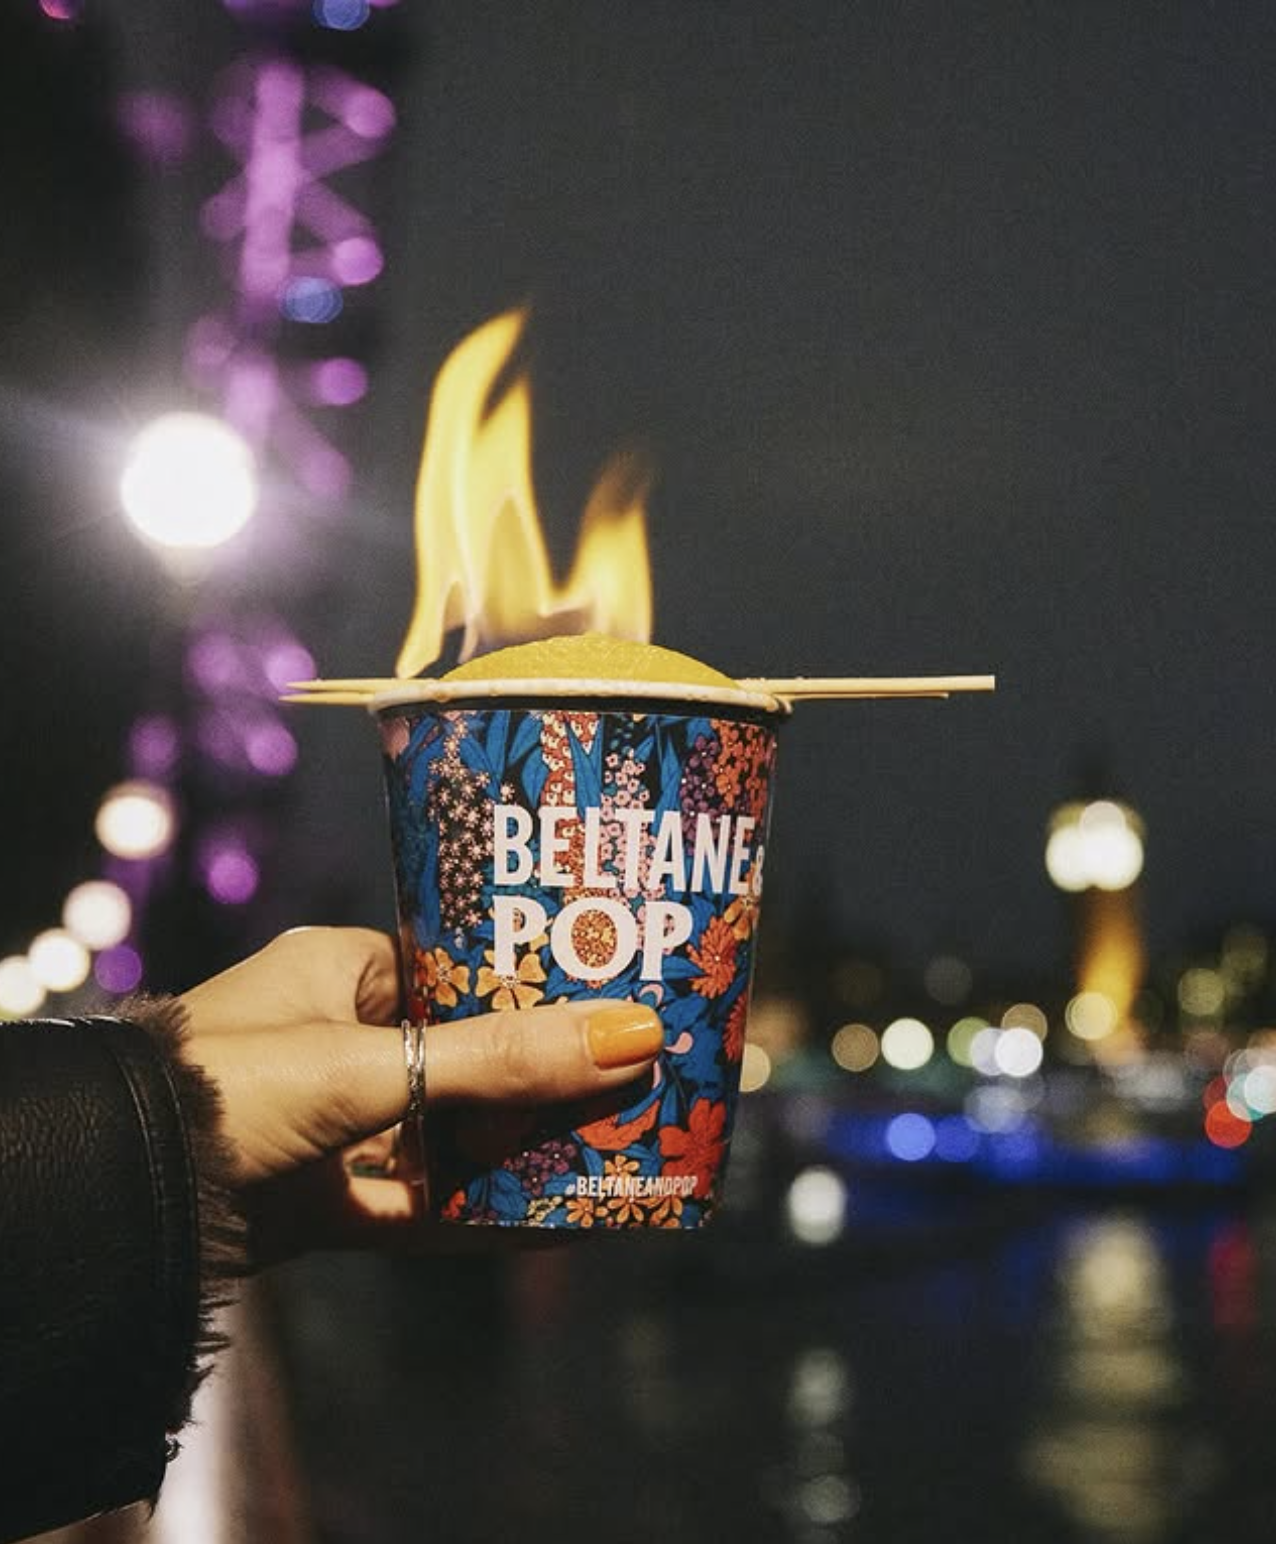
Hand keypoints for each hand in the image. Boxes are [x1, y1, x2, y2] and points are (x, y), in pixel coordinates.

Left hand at [178, 926, 662, 1258]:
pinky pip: (424, 1205)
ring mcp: (337, 1123)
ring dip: (521, 1148)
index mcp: (342, 971)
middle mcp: (341, 1038)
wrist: (119, 1199)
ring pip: (451, 1132)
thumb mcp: (371, 1065)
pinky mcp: (329, 1200)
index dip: (537, 982)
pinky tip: (561, 1226)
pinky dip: (484, 1217)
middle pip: (468, 1055)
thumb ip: (498, 1059)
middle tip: (638, 1076)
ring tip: (620, 1149)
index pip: (462, 967)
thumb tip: (632, 1034)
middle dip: (544, 1075)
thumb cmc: (232, 1086)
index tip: (615, 990)